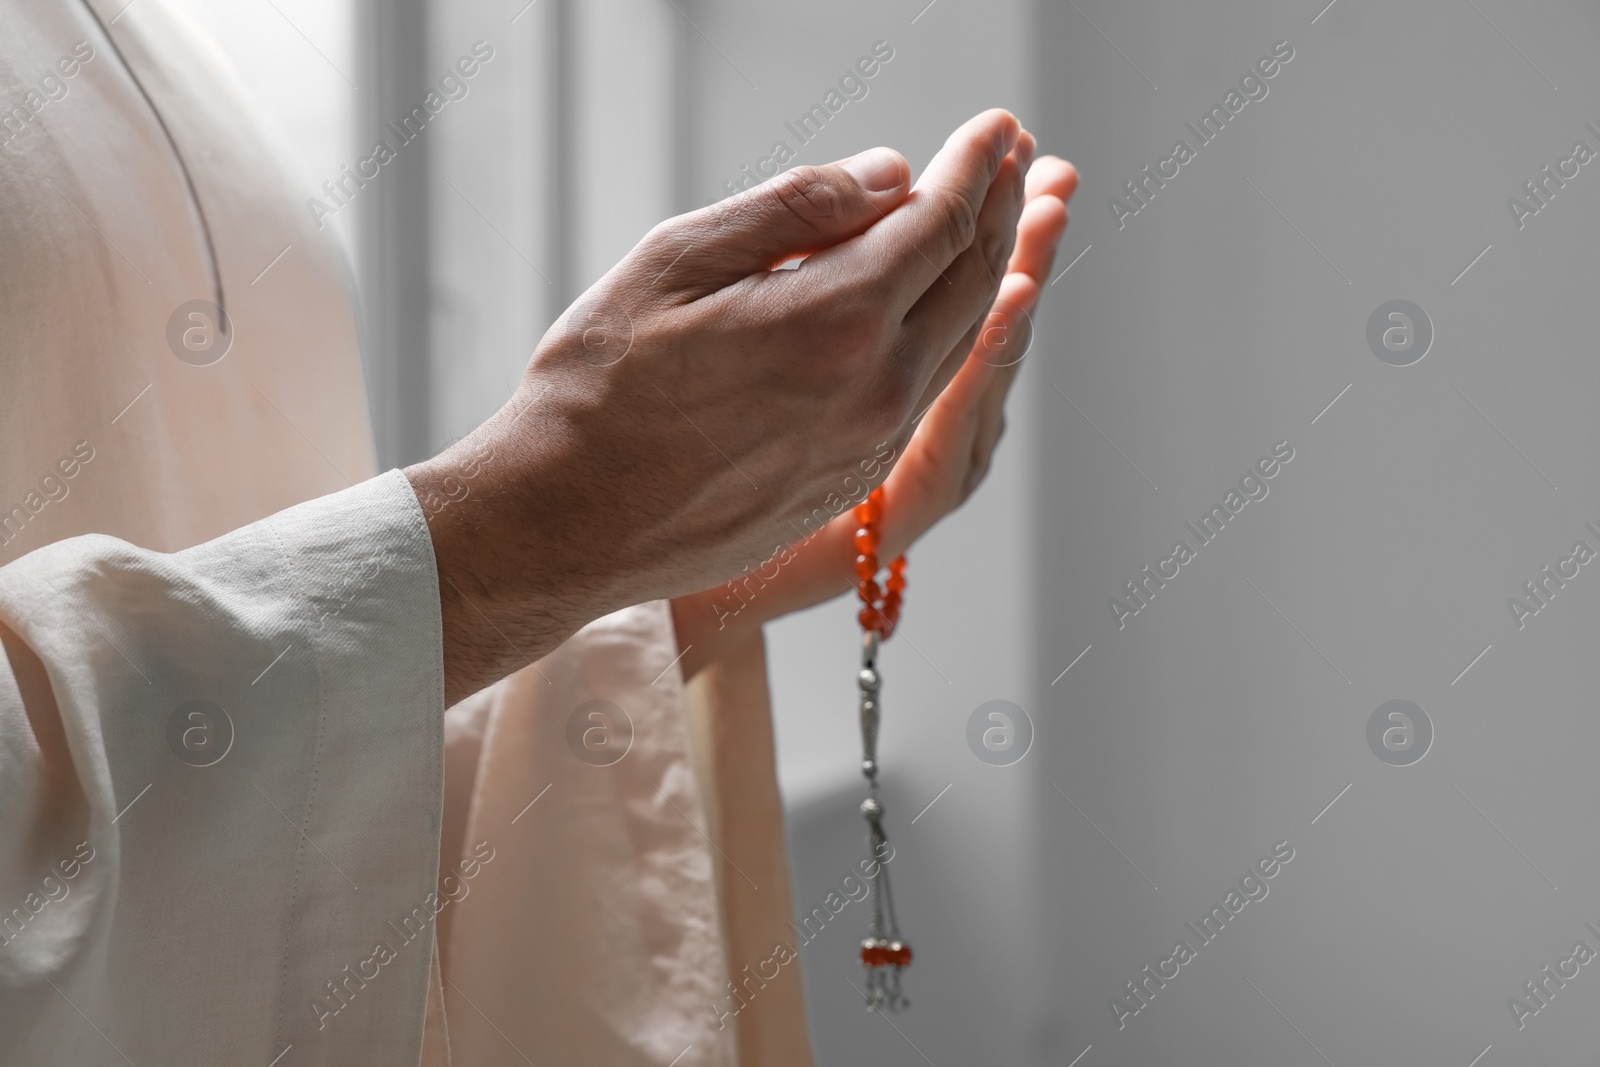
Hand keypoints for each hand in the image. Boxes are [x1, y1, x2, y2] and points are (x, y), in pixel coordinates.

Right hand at [408, 110, 1032, 704]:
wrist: (568, 522)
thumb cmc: (599, 386)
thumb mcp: (677, 261)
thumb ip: (793, 209)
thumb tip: (887, 176)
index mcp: (837, 319)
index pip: (939, 221)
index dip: (973, 163)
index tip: (996, 124)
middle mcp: (877, 387)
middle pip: (972, 279)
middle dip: (998, 206)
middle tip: (1016, 156)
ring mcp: (872, 443)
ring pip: (960, 339)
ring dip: (990, 270)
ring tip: (998, 219)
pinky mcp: (853, 480)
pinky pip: (928, 391)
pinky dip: (951, 334)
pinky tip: (940, 306)